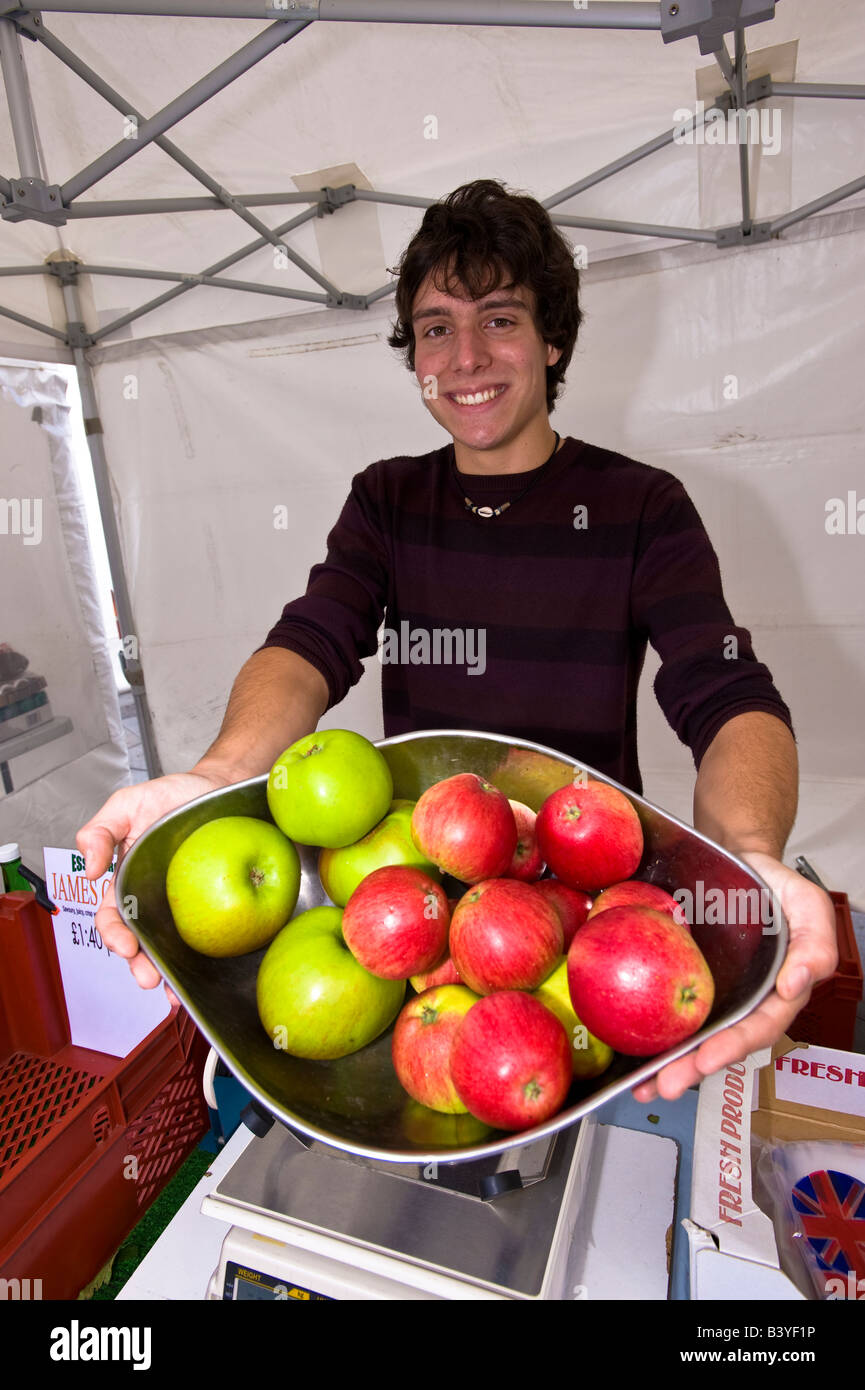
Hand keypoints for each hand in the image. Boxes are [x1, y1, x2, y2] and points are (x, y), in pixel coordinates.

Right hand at [77, 772, 228, 992]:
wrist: (218, 790)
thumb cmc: (171, 797)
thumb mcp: (127, 804)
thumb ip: (100, 831)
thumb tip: (89, 870)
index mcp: (126, 881)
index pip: (112, 917)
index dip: (113, 934)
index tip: (125, 946)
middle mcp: (151, 901)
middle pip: (140, 943)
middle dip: (139, 966)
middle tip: (148, 977)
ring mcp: (181, 908)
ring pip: (169, 949)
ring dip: (167, 974)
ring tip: (172, 990)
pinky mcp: (210, 909)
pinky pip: (204, 938)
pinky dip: (203, 962)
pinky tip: (206, 976)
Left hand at [632, 852, 838, 1102]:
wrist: (736, 857)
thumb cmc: (775, 885)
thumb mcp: (809, 905)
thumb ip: (815, 946)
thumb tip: (795, 985)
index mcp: (776, 992)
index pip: (758, 1027)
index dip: (733, 1046)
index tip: (707, 1059)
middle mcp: (742, 1000)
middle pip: (719, 1042)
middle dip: (692, 1068)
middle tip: (666, 1085)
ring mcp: (710, 991)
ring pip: (690, 1033)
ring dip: (667, 1063)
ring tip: (643, 1084)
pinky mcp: (680, 977)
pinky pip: (663, 1004)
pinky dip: (646, 1026)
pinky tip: (626, 1044)